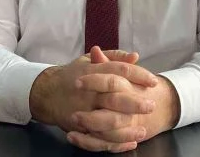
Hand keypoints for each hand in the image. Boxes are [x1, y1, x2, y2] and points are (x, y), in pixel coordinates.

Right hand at [29, 48, 158, 151]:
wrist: (46, 92)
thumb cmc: (73, 74)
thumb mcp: (89, 60)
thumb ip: (113, 57)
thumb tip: (136, 57)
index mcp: (93, 71)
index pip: (119, 71)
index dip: (138, 75)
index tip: (153, 82)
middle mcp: (88, 91)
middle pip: (114, 97)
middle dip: (134, 103)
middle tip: (151, 106)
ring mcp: (83, 110)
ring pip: (107, 121)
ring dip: (127, 128)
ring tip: (143, 131)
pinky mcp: (78, 126)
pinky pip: (98, 138)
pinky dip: (115, 142)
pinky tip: (130, 142)